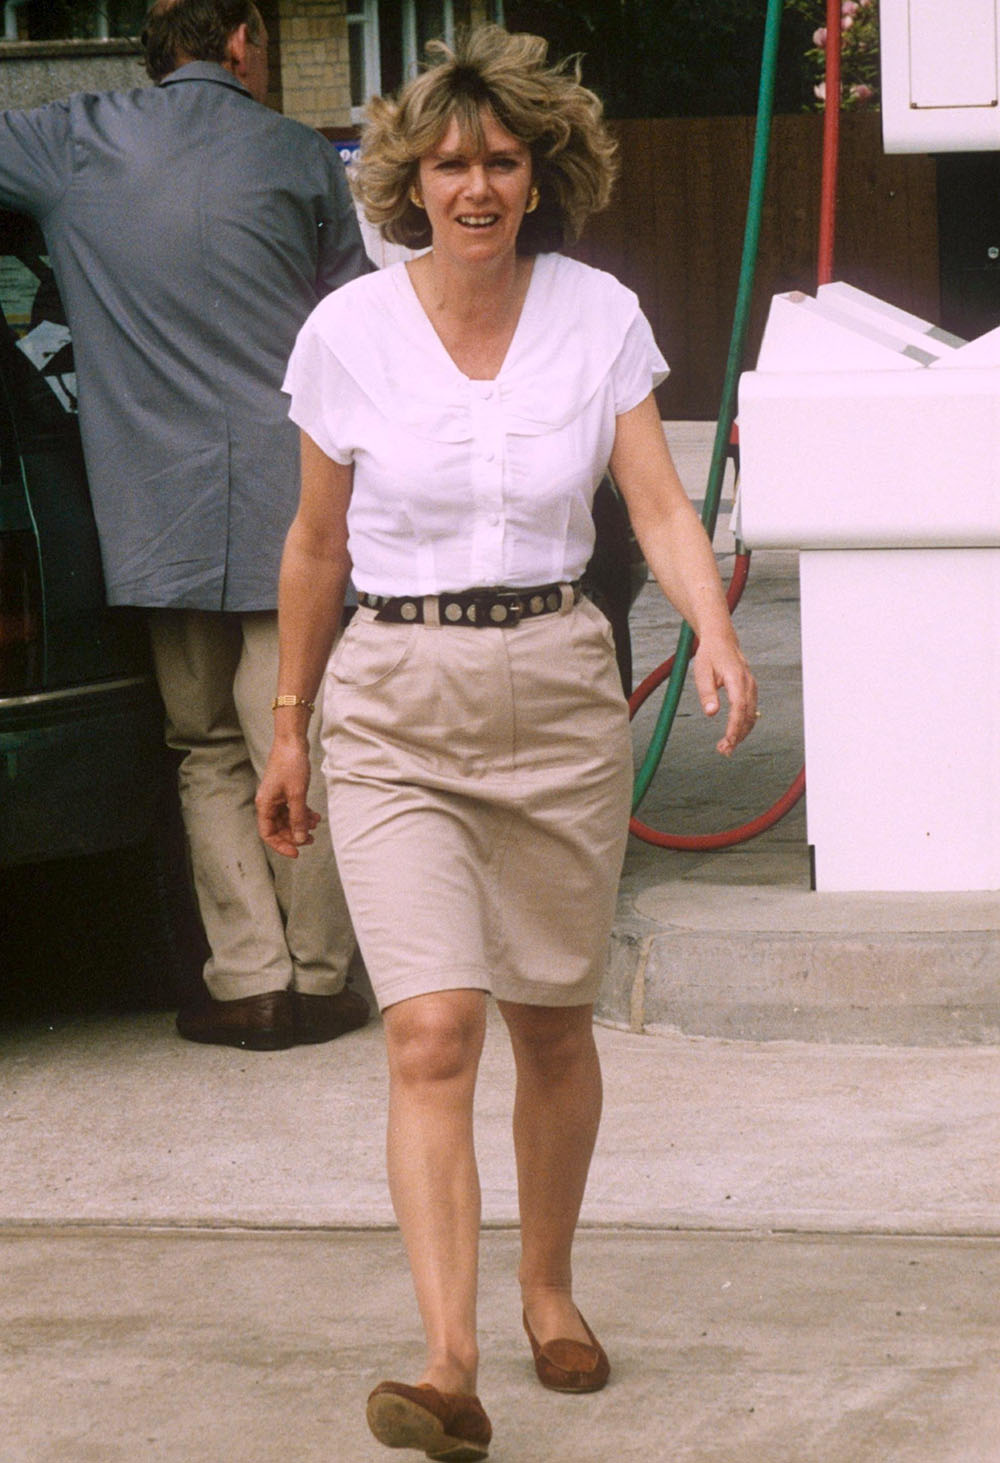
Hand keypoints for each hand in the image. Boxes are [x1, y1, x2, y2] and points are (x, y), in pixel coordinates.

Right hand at [255, 739, 320, 857]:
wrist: (292, 741)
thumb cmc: (291, 765)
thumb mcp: (297, 794)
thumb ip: (298, 818)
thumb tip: (300, 838)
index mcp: (265, 804)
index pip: (268, 834)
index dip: (281, 845)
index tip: (297, 852)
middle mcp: (268, 802)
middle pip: (279, 828)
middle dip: (294, 835)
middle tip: (311, 840)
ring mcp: (277, 797)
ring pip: (287, 819)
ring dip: (301, 824)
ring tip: (316, 824)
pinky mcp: (285, 790)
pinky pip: (293, 808)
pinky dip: (303, 813)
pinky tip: (315, 815)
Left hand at [691, 637, 758, 756]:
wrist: (722, 640)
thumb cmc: (709, 655)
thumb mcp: (702, 671)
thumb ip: (707, 692)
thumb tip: (711, 713)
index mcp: (736, 678)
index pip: (739, 707)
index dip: (735, 726)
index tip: (728, 741)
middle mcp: (748, 683)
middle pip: (748, 715)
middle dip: (738, 735)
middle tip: (724, 751)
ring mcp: (751, 687)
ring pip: (751, 715)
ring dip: (741, 733)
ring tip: (726, 747)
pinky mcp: (750, 690)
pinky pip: (750, 711)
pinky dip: (743, 725)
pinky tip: (733, 735)